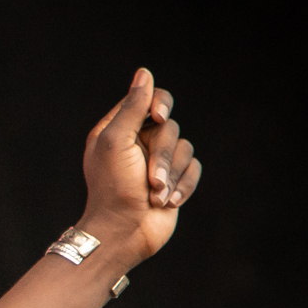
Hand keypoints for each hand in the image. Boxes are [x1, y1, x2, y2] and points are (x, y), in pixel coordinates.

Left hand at [79, 67, 203, 261]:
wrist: (124, 233)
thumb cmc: (113, 188)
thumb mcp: (116, 142)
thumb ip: (132, 107)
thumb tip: (144, 73)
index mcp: (118, 130)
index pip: (148, 100)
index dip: (158, 103)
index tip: (158, 117)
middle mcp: (138, 143)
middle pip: (170, 128)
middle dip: (162, 156)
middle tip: (149, 179)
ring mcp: (157, 162)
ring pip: (185, 148)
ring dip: (171, 175)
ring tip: (155, 195)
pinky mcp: (174, 180)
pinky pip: (194, 168)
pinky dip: (183, 185)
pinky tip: (167, 203)